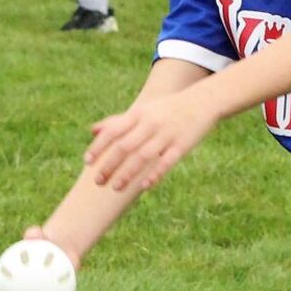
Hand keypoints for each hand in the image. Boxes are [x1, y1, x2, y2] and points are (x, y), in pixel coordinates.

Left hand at [86, 91, 218, 195]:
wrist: (202, 101)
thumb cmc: (166, 109)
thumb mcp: (141, 110)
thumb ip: (117, 121)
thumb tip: (92, 130)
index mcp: (139, 114)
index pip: (113, 130)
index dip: (99, 146)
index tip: (87, 162)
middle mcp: (150, 123)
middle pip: (125, 146)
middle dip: (109, 165)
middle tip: (97, 182)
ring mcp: (167, 134)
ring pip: (143, 156)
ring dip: (127, 173)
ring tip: (115, 189)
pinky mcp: (182, 145)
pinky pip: (166, 162)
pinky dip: (154, 174)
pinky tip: (143, 187)